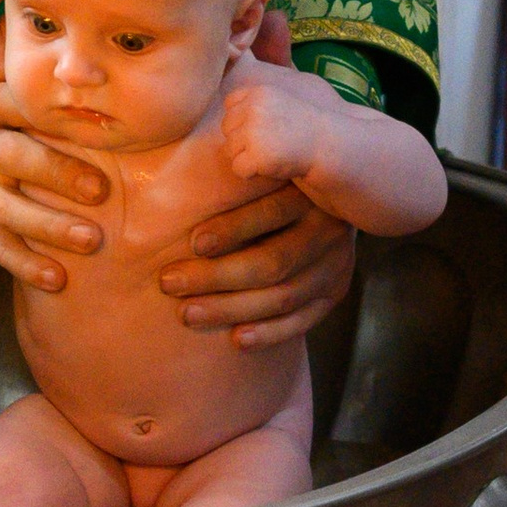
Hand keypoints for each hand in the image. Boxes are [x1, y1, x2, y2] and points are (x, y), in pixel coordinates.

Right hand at [0, 98, 106, 293]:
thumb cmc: (16, 139)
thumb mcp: (24, 115)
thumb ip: (58, 108)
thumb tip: (109, 86)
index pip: (18, 105)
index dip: (48, 114)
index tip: (94, 125)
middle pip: (14, 156)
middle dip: (57, 173)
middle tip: (100, 191)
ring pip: (7, 208)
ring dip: (49, 226)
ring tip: (90, 240)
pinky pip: (1, 249)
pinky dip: (28, 265)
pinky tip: (58, 278)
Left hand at [161, 174, 356, 350]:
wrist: (331, 195)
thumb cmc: (272, 178)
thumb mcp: (264, 166)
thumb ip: (237, 171)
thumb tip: (175, 174)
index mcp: (309, 192)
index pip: (271, 213)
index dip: (232, 229)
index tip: (192, 242)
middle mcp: (328, 229)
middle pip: (272, 262)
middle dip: (215, 276)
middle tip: (169, 282)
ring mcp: (337, 264)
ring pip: (283, 297)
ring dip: (231, 308)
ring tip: (187, 312)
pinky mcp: (335, 292)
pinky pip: (303, 320)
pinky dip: (271, 333)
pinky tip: (237, 339)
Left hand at [219, 62, 319, 190]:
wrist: (326, 145)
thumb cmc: (302, 126)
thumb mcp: (280, 99)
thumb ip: (256, 98)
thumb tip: (233, 73)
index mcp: (258, 93)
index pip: (229, 104)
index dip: (241, 119)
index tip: (261, 127)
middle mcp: (253, 109)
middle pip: (227, 128)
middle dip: (241, 140)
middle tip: (267, 144)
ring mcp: (253, 132)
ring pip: (230, 150)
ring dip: (247, 157)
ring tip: (270, 154)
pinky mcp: (256, 155)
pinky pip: (238, 168)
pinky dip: (251, 172)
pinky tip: (269, 166)